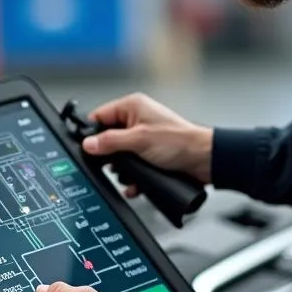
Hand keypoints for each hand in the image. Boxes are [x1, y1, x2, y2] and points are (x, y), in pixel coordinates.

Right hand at [82, 92, 212, 188]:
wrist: (205, 161)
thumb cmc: (180, 141)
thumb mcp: (138, 140)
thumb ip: (110, 142)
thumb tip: (89, 144)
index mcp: (132, 107)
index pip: (100, 116)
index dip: (91, 132)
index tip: (86, 147)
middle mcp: (137, 120)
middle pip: (109, 138)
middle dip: (109, 156)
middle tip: (109, 164)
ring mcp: (144, 138)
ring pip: (120, 155)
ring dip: (121, 169)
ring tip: (126, 175)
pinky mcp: (151, 155)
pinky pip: (133, 166)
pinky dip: (132, 177)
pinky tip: (134, 185)